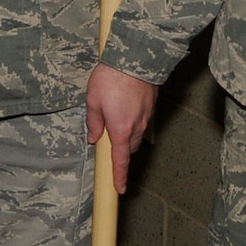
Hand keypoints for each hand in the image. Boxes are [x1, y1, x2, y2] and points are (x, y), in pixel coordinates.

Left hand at [85, 62, 158, 193]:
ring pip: (137, 134)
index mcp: (120, 130)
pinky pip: (142, 120)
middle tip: (107, 137)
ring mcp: (147, 116)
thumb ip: (93, 121)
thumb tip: (93, 137)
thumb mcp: (93, 99)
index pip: (121, 161)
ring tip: (115, 115)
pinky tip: (125, 104)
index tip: (120, 189)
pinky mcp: (152, 105)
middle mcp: (137, 126)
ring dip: (127, 133)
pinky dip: (134, 120)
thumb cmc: (111, 77)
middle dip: (120, 149)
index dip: (120, 176)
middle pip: (129, 148)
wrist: (136, 56)